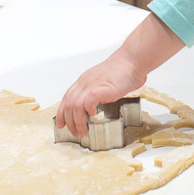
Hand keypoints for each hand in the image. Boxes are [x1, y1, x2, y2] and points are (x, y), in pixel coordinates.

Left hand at [55, 14, 184, 137]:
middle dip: (69, 122)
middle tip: (76, 132)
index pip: (67, 98)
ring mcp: (91, 84)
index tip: (62, 124)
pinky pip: (88, 102)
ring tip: (84, 131)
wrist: (131, 61)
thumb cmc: (122, 71)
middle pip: (68, 105)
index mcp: (84, 81)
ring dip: (78, 122)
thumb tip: (94, 106)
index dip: (62, 113)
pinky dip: (88, 111)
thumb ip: (96, 92)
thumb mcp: (102, 81)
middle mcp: (84, 82)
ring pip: (75, 106)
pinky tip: (93, 115)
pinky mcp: (100, 88)